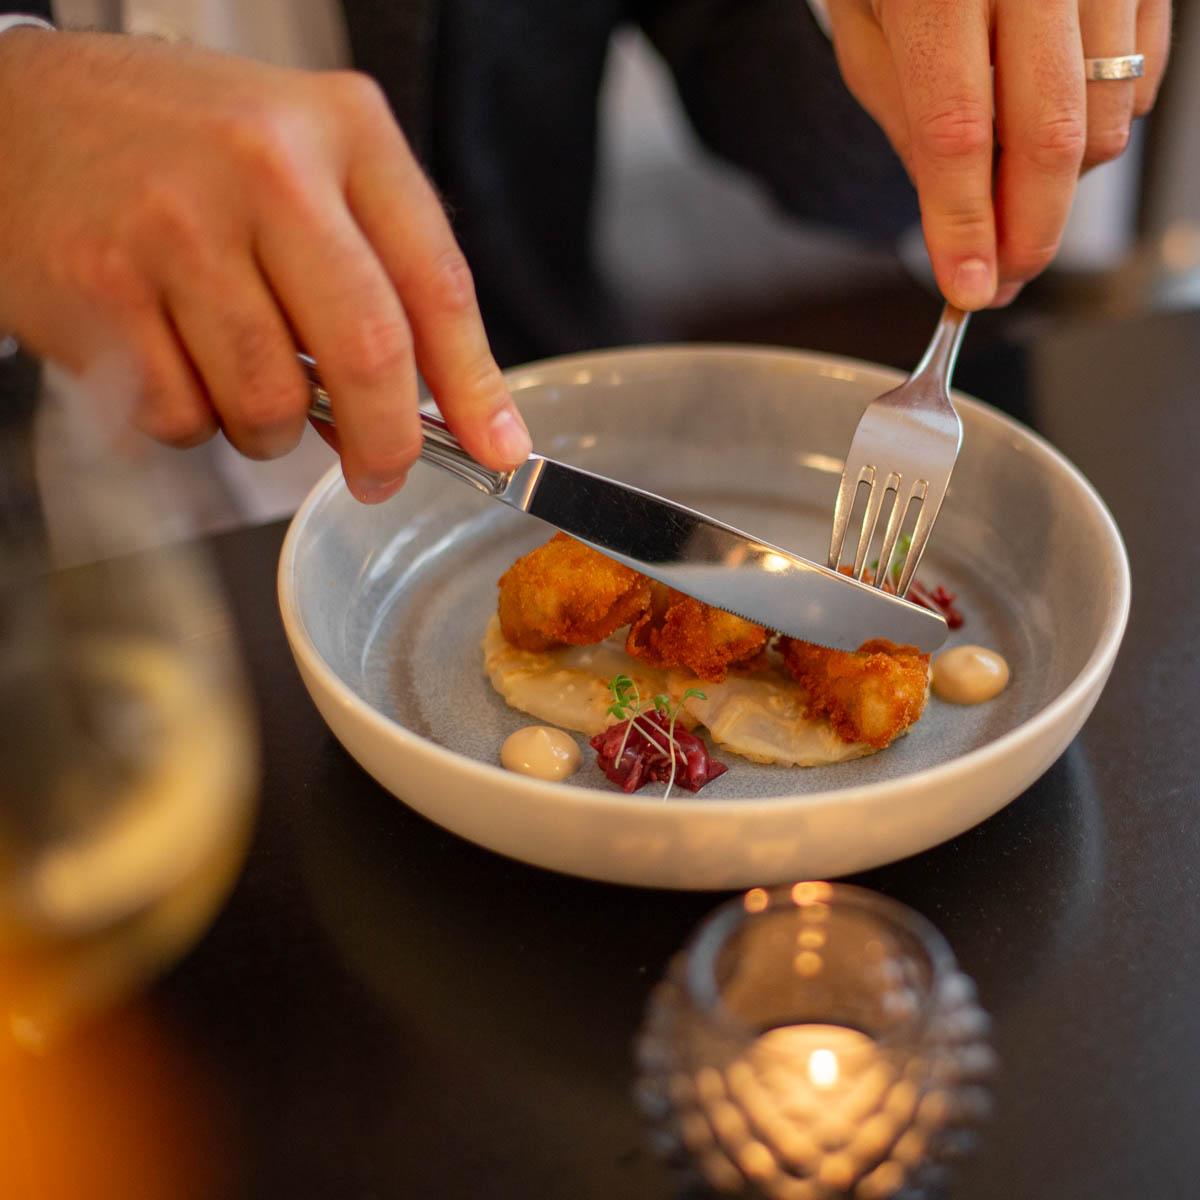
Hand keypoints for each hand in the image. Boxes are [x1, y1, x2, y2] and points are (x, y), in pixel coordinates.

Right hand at [0, 29, 529, 501]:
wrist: (20, 115)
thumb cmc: (184, 151)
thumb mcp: (307, 166)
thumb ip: (384, 273)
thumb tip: (459, 415)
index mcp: (340, 131)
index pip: (436, 283)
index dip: (473, 386)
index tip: (497, 450)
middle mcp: (265, 167)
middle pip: (367, 353)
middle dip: (385, 440)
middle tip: (379, 471)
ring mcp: (175, 226)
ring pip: (269, 403)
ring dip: (271, 432)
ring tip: (248, 385)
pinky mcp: (100, 288)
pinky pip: (184, 417)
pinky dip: (194, 421)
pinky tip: (176, 362)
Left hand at [826, 0, 1170, 308]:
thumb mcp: (869, 26)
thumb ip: (907, 118)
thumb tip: (949, 216)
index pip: (958, 129)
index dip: (963, 223)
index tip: (967, 286)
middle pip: (1051, 134)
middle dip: (1028, 231)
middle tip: (1002, 278)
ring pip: (1105, 118)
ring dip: (1061, 186)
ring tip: (1010, 194)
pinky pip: (1141, 79)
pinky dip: (1101, 128)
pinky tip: (1052, 128)